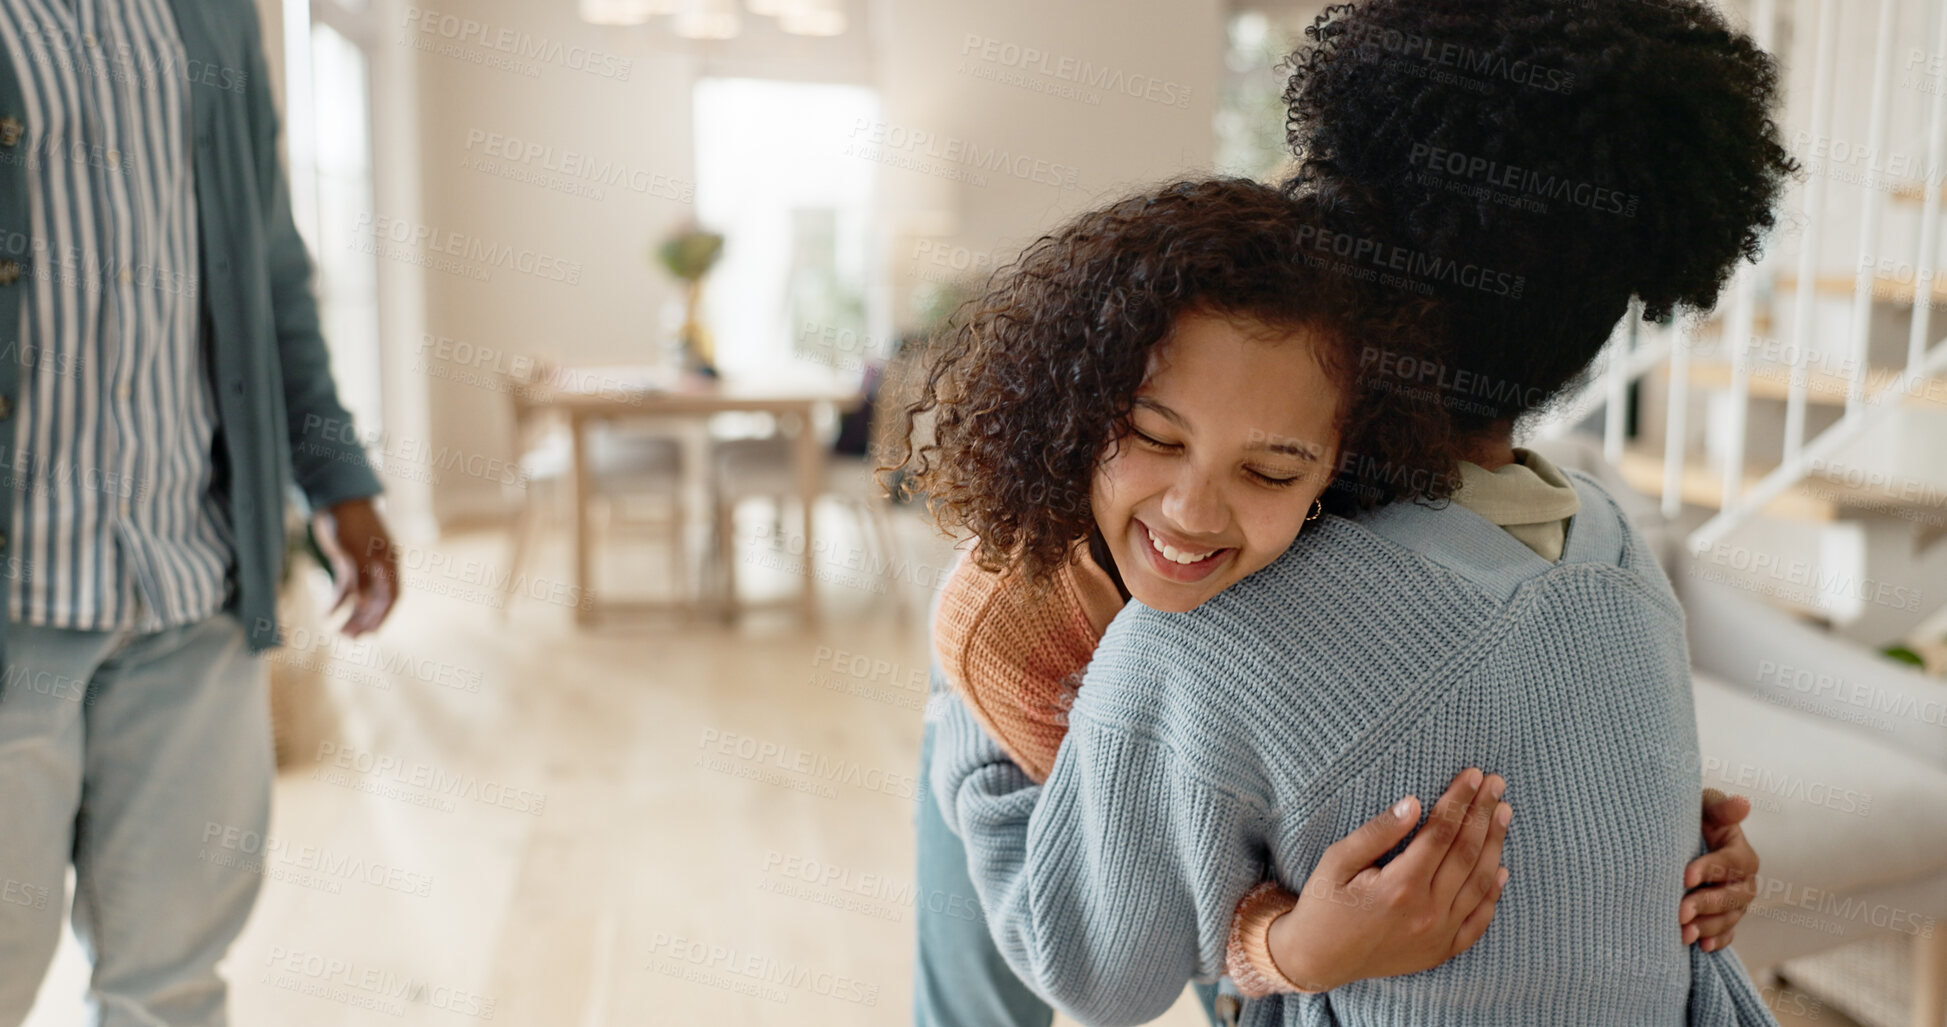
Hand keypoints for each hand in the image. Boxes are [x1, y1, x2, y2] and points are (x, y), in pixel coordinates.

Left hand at [311, 497, 398, 635]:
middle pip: (376, 600)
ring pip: (361, 596)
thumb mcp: (354, 551)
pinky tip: (326, 614)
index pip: (391, 596)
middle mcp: (379, 566)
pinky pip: (346, 587)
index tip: (370, 634)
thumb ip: (362, 578)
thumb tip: (367, 605)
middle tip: (349, 637)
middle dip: (364, 619)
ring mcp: (363, 564)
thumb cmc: (348, 522)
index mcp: (388, 562)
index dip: (383, 616)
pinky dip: (338, 601)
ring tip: (339, 632)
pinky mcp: (348, 561)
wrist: (334, 498)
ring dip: (352, 614)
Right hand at [1267, 768, 1511, 991]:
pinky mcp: (1442, 951)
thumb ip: (1377, 832)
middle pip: (1465, 852)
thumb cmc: (1324, 905)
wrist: (1319, 960)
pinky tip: (1501, 869)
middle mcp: (1426, 912)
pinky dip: (1492, 894)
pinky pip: (1478, 921)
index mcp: (1399, 886)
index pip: (1440, 833)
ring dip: (1494, 845)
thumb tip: (1414, 803)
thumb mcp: (1337, 861)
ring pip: (1478, 882)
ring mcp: (1438, 935)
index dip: (1459, 801)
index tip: (1473, 775)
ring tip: (1504, 813)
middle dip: (1483, 813)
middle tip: (1496, 784)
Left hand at [1681, 789, 1758, 951]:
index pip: (1730, 863)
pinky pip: (1727, 935)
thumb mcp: (1705, 807)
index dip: (1709, 870)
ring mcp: (1736, 903)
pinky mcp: (1726, 919)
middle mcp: (1744, 881)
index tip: (1685, 877)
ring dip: (1708, 927)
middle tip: (1680, 911)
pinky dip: (1716, 941)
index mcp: (1741, 853)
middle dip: (1706, 904)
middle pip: (1733, 896)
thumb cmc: (1694, 820)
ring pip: (1729, 918)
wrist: (1680, 841)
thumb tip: (1743, 803)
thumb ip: (1720, 808)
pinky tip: (1701, 946)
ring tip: (1684, 933)